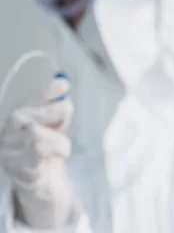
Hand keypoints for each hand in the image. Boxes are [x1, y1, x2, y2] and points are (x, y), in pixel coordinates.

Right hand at [0, 76, 76, 227]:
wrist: (45, 189)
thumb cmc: (49, 154)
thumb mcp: (54, 128)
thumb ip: (57, 113)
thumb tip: (63, 92)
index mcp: (15, 124)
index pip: (23, 102)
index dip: (42, 92)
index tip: (62, 84)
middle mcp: (5, 138)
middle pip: (20, 115)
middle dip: (51, 110)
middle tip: (67, 113)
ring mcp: (10, 156)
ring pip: (33, 135)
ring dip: (58, 137)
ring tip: (64, 145)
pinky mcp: (22, 172)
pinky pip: (39, 155)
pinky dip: (57, 150)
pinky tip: (62, 154)